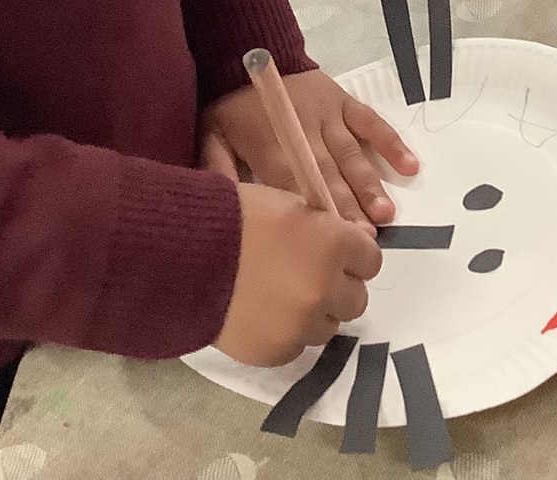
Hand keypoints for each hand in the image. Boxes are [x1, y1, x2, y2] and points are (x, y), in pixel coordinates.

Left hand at [202, 68, 418, 225]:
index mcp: (271, 143)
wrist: (245, 52)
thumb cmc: (229, 104)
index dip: (314, 212)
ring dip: (370, 184)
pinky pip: (371, 122)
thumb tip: (229, 208)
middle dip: (348, 207)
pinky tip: (410, 167)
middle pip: (328, 174)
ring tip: (386, 213)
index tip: (333, 240)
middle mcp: (304, 130)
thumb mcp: (210, 134)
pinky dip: (391, 143)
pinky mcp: (344, 102)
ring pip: (352, 154)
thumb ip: (218, 169)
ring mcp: (328, 114)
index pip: (294, 183)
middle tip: (366, 238)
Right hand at [216, 182, 381, 365]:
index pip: (371, 260)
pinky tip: (261, 314)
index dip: (351, 256)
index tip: (330, 253)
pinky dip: (286, 333)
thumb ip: (327, 226)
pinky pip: (297, 346)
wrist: (185, 254)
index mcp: (334, 244)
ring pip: (328, 327)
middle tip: (306, 276)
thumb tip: (359, 243)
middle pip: (356, 300)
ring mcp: (303, 325)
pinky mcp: (278, 351)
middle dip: (337, 288)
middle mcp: (326, 288)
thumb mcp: (287, 204)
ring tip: (278, 296)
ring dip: (313, 313)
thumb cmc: (236, 216)